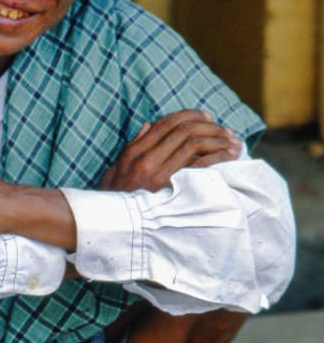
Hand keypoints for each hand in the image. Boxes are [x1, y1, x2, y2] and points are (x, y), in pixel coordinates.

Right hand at [99, 110, 242, 192]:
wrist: (109, 227)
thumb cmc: (114, 200)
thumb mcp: (115, 170)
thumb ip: (133, 146)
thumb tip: (148, 125)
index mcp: (134, 152)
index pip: (166, 123)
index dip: (190, 115)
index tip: (208, 116)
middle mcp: (145, 160)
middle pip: (183, 130)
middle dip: (210, 126)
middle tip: (226, 130)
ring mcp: (157, 176)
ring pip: (193, 143)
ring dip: (217, 139)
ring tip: (233, 142)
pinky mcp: (170, 191)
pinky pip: (198, 166)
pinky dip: (217, 157)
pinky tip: (229, 156)